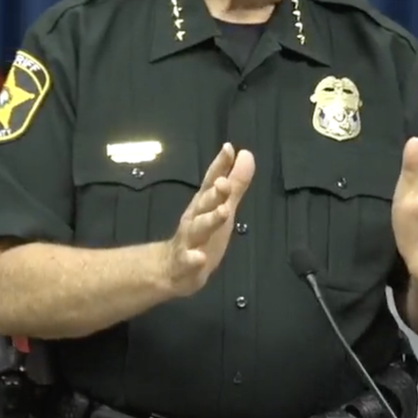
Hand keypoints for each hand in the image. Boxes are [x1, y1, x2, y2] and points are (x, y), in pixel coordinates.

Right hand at [163, 143, 255, 295]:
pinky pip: (188, 261)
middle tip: (223, 182)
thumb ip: (235, 183)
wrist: (172, 268)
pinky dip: (193, 259)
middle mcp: (195, 217)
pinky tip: (199, 258)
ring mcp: (189, 240)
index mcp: (204, 204)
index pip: (211, 181)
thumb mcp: (221, 206)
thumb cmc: (202, 232)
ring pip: (198, 228)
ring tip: (223, 212)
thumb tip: (246, 153)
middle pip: (204, 203)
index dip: (219, 165)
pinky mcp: (185, 263)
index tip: (228, 149)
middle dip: (214, 193)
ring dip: (210, 220)